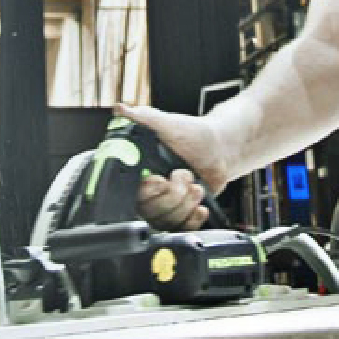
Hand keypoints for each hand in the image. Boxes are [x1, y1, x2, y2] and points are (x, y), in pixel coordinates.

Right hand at [115, 101, 228, 229]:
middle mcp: (148, 191)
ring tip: (195, 186)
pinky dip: (192, 219)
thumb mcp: (166, 123)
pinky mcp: (180, 215)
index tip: (161, 180)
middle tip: (185, 175)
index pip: (132, 192)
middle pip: (149, 211)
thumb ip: (142, 118)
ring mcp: (164, 205)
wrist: (218, 148)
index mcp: (140, 170)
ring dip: (185, 204)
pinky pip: (180, 229)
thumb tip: (120, 110)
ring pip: (166, 221)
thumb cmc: (191, 134)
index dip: (148, 190)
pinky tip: (200, 205)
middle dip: (173, 194)